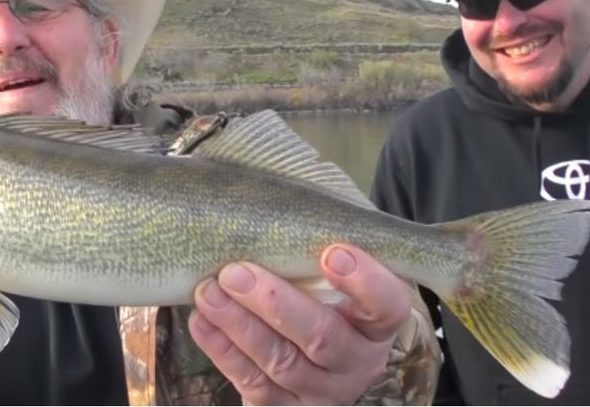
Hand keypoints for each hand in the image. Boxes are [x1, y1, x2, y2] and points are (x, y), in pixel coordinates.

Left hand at [189, 245, 411, 404]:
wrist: (312, 353)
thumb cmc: (319, 292)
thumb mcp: (332, 271)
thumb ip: (317, 245)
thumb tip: (271, 202)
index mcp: (378, 324)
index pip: (388, 305)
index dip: (364, 282)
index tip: (331, 251)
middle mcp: (356, 362)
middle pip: (323, 339)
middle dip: (276, 304)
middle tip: (236, 272)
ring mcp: (320, 390)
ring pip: (280, 363)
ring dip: (238, 325)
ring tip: (207, 291)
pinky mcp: (283, 406)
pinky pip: (253, 384)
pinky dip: (222, 350)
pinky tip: (201, 320)